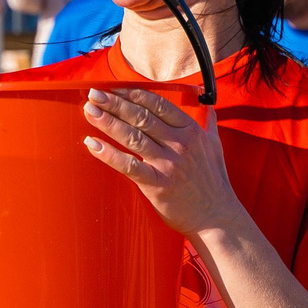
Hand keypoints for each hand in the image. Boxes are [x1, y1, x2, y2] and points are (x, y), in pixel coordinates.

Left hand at [81, 86, 243, 236]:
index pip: (158, 105)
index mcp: (191, 131)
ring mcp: (168, 164)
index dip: (134, 94)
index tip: (115, 88)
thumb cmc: (214, 184)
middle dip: (115, 103)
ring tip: (89, 111)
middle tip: (93, 94)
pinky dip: (109, 154)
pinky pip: (129, 166)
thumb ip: (208, 124)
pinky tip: (93, 144)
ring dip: (108, 122)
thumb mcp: (215, 147)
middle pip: (141, 117)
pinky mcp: (158, 185)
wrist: (217, 218)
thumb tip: (207, 106)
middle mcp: (179, 143)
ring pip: (132, 137)